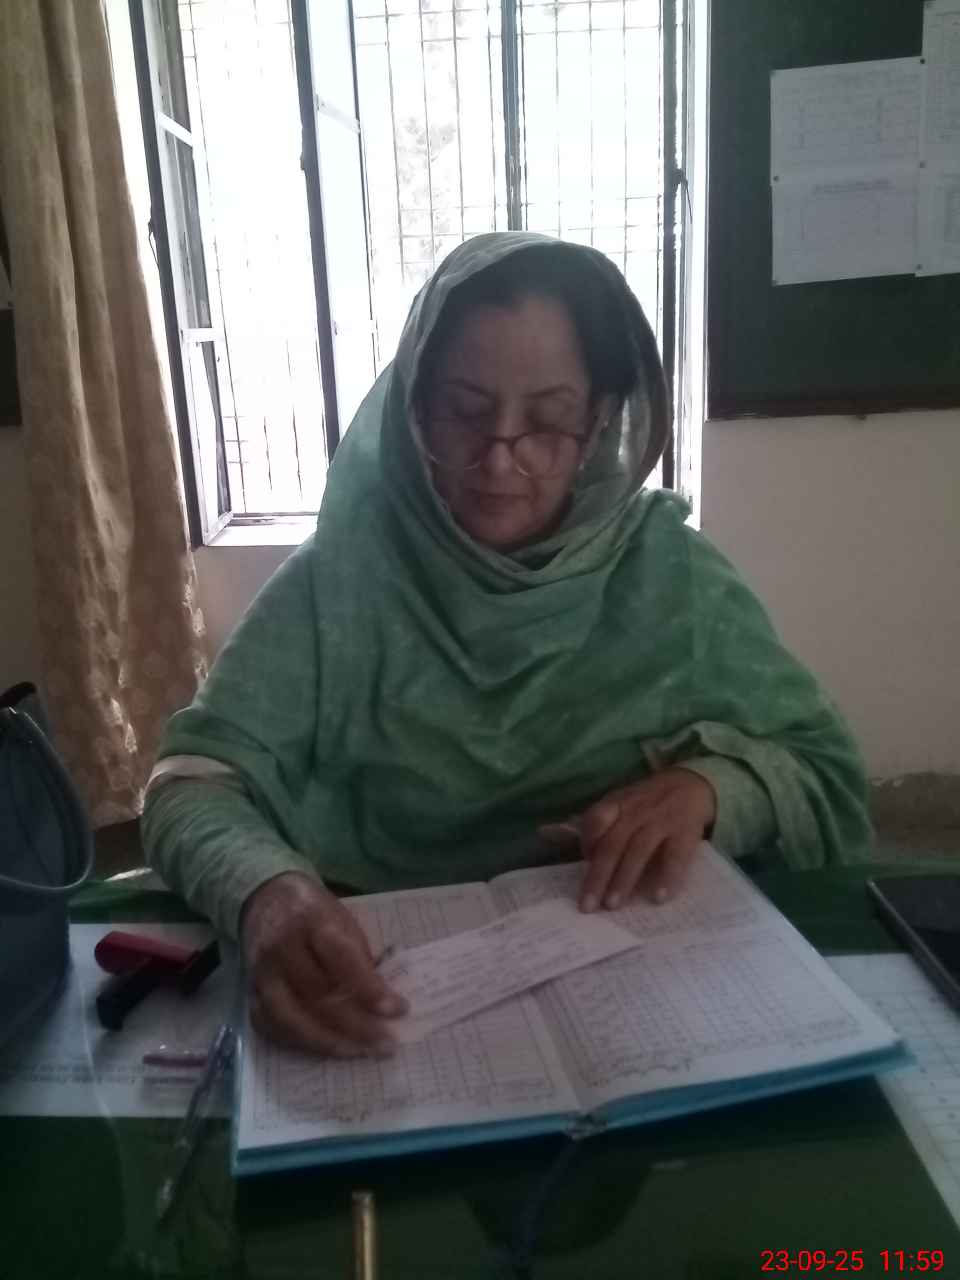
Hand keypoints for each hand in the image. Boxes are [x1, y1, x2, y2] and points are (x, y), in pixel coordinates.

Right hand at [240, 872, 407, 1057]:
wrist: (266, 898)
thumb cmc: (315, 912)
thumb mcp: (343, 920)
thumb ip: (358, 958)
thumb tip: (382, 1002)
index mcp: (312, 921)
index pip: (341, 959)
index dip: (369, 988)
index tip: (398, 1010)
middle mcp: (282, 948)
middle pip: (317, 996)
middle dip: (356, 1025)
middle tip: (386, 1043)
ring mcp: (261, 973)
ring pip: (290, 1018)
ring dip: (328, 1042)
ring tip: (359, 1052)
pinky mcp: (249, 991)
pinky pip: (270, 1025)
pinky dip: (299, 1041)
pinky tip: (325, 1047)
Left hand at [574, 769, 716, 911]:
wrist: (691, 784)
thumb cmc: (649, 802)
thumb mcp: (623, 802)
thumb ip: (603, 823)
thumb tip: (577, 852)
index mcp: (618, 803)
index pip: (595, 820)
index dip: (586, 843)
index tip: (582, 866)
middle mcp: (636, 812)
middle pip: (613, 844)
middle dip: (598, 877)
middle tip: (588, 905)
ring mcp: (661, 821)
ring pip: (638, 852)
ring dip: (623, 880)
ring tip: (613, 905)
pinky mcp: (685, 832)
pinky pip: (675, 857)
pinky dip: (667, 877)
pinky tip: (658, 897)